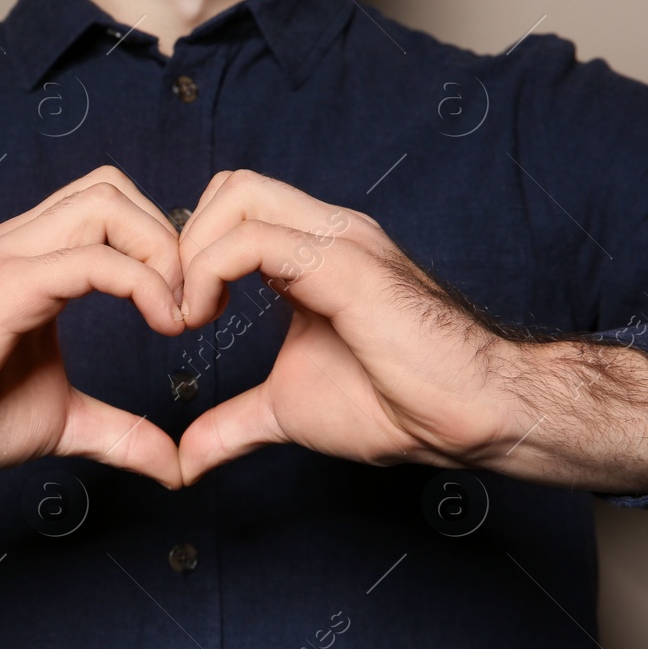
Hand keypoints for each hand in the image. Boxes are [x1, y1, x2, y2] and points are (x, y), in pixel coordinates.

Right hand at [0, 168, 189, 487]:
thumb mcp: (58, 422)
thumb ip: (117, 432)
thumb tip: (171, 466)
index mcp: (32, 265)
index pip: (111, 211)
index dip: (162, 249)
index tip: (188, 313)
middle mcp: (20, 246)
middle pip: (113, 187)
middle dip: (168, 238)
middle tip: (191, 307)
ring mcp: (10, 259)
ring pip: (107, 201)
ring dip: (161, 250)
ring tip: (177, 314)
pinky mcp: (6, 287)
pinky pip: (93, 259)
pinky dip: (144, 282)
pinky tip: (162, 324)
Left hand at [173, 169, 527, 483]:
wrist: (470, 417)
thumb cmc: (395, 404)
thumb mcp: (285, 411)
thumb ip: (232, 424)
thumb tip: (186, 462)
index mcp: (313, 252)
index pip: (232, 207)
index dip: (190, 251)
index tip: (179, 314)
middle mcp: (326, 231)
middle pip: (230, 185)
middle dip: (183, 241)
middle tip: (177, 309)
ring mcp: (338, 240)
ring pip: (237, 194)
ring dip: (191, 252)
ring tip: (189, 315)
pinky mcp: (344, 264)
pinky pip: (253, 239)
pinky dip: (207, 272)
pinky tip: (204, 319)